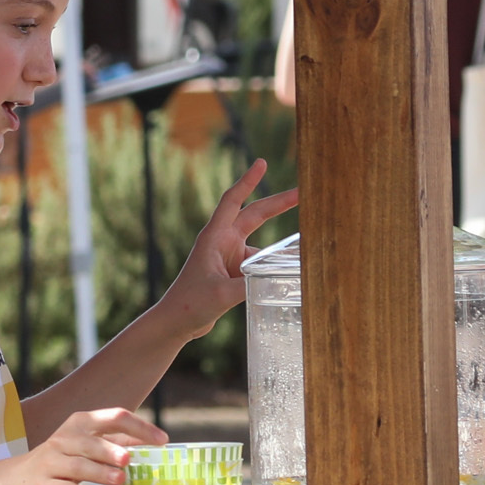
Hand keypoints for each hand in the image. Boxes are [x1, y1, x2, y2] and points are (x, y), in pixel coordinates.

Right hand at [0, 406, 166, 484]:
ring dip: (100, 473)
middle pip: (90, 441)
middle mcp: (64, 439)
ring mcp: (52, 463)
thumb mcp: (86, 446)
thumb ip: (114, 442)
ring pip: (78, 466)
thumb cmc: (61, 462)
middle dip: (110, 450)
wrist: (19, 482)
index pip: (113, 417)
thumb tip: (149, 441)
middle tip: (128, 459)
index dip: (139, 427)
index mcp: (80, 424)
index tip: (162, 440)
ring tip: (120, 480)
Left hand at [156, 161, 298, 338]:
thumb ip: (249, 286)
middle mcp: (223, 242)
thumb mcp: (221, 294)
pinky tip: (291, 276)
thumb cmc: (190, 304)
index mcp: (214, 237)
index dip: (248, 181)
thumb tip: (278, 279)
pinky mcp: (234, 273)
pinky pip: (259, 264)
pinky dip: (273, 267)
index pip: (233, 201)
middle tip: (303, 192)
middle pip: (255, 216)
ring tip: (308, 248)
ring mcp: (229, 257)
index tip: (261, 162)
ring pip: (262, 246)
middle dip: (279, 203)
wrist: (176, 322)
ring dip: (280, 248)